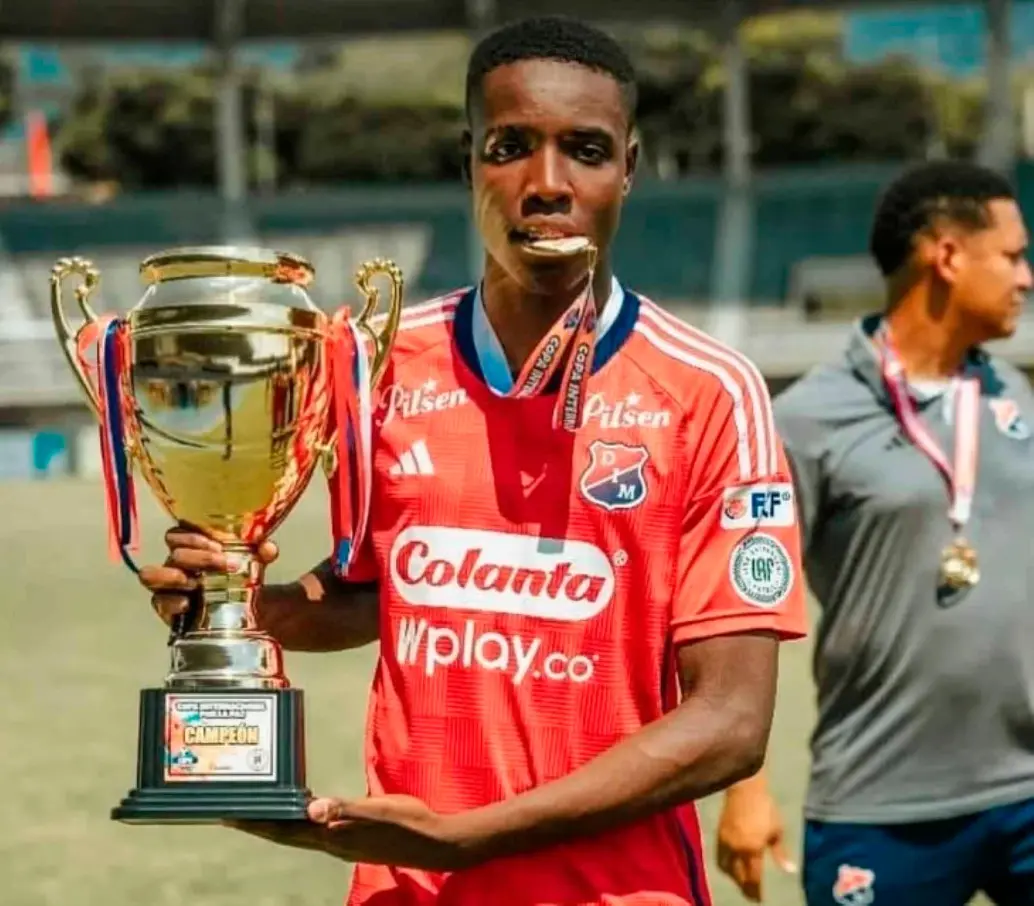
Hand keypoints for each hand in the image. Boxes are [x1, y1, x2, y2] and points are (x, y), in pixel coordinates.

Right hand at [137, 526, 278, 625]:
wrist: (245, 609)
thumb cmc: (241, 576)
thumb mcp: (255, 562)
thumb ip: (262, 552)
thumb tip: (268, 548)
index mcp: (190, 546)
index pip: (178, 532)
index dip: (195, 536)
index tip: (221, 545)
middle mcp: (174, 563)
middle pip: (174, 552)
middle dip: (200, 558)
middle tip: (226, 565)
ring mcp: (166, 586)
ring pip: (150, 574)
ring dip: (171, 576)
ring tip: (195, 582)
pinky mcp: (165, 608)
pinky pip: (157, 602)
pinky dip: (171, 602)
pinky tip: (188, 604)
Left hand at [225, 795, 475, 871]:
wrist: (435, 842)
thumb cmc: (407, 824)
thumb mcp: (378, 811)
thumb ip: (346, 810)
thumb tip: (312, 810)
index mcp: (332, 837)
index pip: (284, 831)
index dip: (256, 824)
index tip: (228, 814)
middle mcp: (331, 842)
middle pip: (285, 834)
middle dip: (258, 822)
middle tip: (231, 809)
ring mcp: (342, 842)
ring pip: (299, 832)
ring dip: (278, 821)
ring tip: (260, 807)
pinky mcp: (354, 836)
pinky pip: (316, 827)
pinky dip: (302, 817)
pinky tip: (304, 807)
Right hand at [716, 784, 795, 901]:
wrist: (745, 788)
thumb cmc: (766, 808)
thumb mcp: (777, 830)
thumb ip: (781, 853)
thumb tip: (790, 871)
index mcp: (753, 849)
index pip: (753, 878)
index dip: (756, 891)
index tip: (759, 899)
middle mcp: (737, 849)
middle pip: (739, 876)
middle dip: (745, 887)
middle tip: (751, 893)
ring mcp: (726, 842)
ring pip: (726, 869)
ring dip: (734, 878)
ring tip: (741, 881)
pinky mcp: (719, 835)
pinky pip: (719, 857)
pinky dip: (725, 866)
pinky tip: (732, 866)